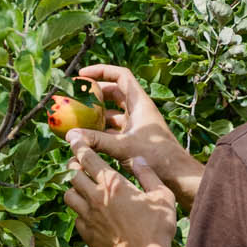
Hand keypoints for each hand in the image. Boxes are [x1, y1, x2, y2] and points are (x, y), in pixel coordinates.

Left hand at [64, 141, 179, 246]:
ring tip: (82, 186)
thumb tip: (138, 160)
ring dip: (73, 187)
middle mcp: (95, 197)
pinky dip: (79, 210)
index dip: (79, 145)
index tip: (74, 138)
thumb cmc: (157, 229)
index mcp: (112, 184)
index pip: (88, 158)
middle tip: (80, 163)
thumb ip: (148, 175)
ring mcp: (87, 216)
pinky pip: (75, 216)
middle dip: (74, 165)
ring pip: (68, 194)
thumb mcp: (162, 196)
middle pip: (72, 174)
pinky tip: (89, 212)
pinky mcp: (85, 233)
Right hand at [67, 64, 201, 201]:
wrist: (176, 175)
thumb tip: (70, 136)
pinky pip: (114, 128)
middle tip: (76, 96)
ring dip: (96, 113)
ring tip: (77, 117)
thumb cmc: (156, 157)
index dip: (101, 71)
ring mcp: (137, 124)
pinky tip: (87, 138)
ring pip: (113, 111)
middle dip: (95, 93)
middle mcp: (139, 110)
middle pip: (114, 92)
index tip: (83, 75)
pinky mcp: (135, 138)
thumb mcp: (122, 146)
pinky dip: (101, 130)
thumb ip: (96, 141)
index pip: (121, 76)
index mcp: (140, 103)